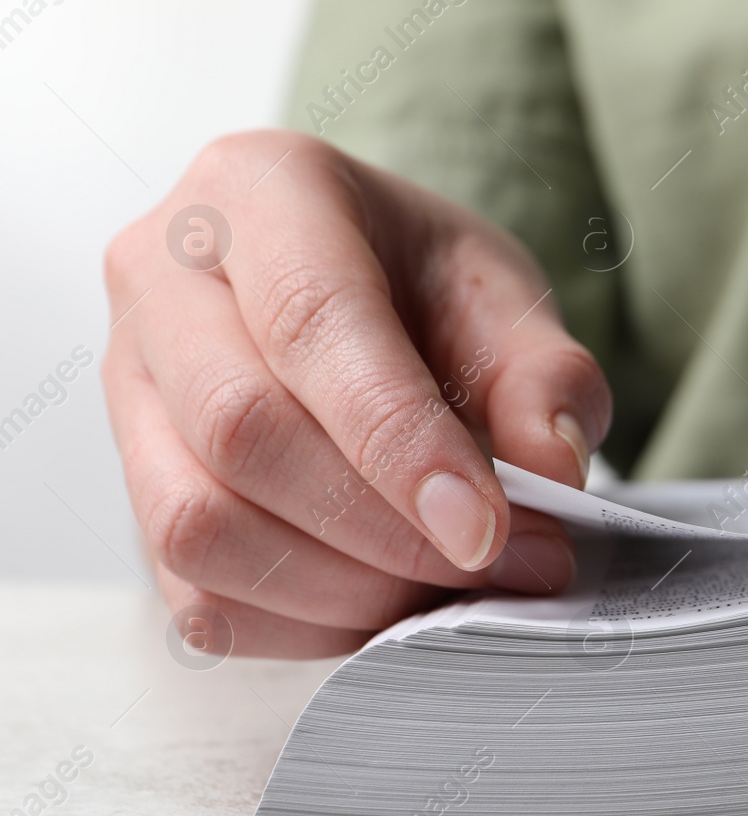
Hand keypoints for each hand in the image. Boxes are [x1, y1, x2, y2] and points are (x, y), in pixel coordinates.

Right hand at [103, 130, 609, 657]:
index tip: (486, 529)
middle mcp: (161, 279)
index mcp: (259, 190)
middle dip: (383, 527)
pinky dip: (306, 625)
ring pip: (198, 525)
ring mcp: (128, 390)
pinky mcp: (133, 488)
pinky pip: (196, 596)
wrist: (358, 296)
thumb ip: (547, 376)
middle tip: (500, 561)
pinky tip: (388, 599)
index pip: (311, 322)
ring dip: (343, 586)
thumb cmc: (425, 285)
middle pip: (239, 429)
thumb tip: (552, 470)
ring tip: (449, 584)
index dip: (400, 442)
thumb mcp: (508, 297)